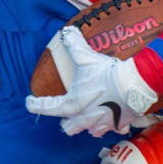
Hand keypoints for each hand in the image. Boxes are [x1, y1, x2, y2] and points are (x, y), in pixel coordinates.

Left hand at [26, 27, 158, 137]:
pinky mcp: (118, 125)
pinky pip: (115, 129)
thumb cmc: (106, 75)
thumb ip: (74, 45)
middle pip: (69, 128)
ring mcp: (102, 124)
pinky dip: (114, 124)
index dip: (35, 105)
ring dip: (89, 126)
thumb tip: (67, 32)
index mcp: (71, 105)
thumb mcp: (86, 58)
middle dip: (67, 122)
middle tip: (67, 115)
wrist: (133, 85)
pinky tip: (116, 119)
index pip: (47, 107)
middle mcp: (84, 119)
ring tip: (91, 117)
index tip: (29, 103)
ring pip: (91, 131)